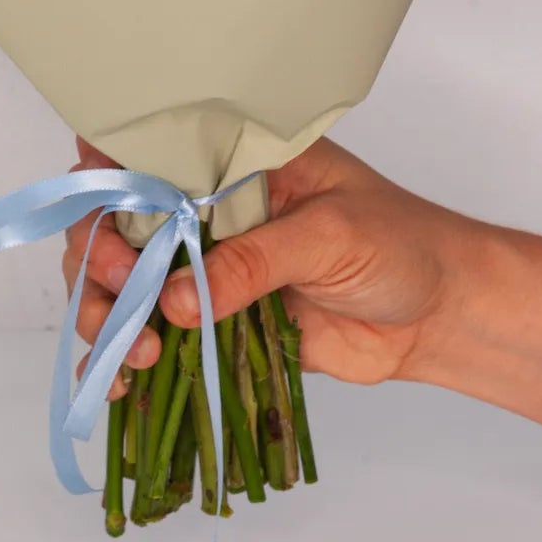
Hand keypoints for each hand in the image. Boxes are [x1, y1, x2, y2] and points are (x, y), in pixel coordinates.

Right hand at [62, 135, 473, 390]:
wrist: (438, 313)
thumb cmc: (399, 243)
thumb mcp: (330, 234)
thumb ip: (255, 262)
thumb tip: (179, 300)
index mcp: (236, 163)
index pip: (151, 157)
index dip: (108, 182)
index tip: (103, 221)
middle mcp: (210, 211)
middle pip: (121, 225)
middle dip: (104, 261)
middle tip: (131, 296)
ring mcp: (209, 270)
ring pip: (127, 286)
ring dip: (109, 317)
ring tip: (135, 355)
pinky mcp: (217, 326)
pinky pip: (158, 339)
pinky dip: (127, 361)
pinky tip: (120, 385)